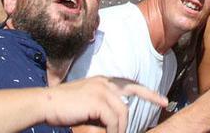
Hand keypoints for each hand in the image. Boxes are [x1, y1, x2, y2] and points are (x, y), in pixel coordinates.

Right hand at [43, 76, 167, 132]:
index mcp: (102, 81)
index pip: (129, 84)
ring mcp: (101, 90)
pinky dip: (113, 130)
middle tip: (163, 105)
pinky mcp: (97, 101)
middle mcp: (104, 82)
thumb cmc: (62, 107)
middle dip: (150, 97)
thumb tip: (115, 117)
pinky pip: (114, 120)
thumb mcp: (85, 102)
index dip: (147, 92)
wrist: (45, 104)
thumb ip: (100, 104)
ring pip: (123, 112)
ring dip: (121, 128)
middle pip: (133, 91)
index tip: (163, 100)